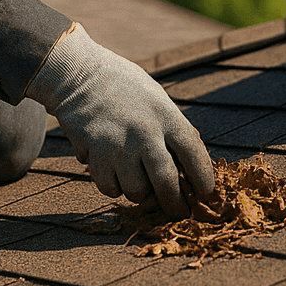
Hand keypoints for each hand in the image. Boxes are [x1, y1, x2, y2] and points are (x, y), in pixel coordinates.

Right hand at [25, 23, 213, 216]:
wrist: (80, 74)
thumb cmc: (125, 88)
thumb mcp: (157, 100)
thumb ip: (172, 130)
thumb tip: (191, 168)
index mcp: (165, 114)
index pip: (193, 153)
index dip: (204, 178)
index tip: (206, 193)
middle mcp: (144, 131)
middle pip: (166, 182)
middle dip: (175, 204)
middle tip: (178, 211)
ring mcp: (117, 144)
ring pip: (136, 191)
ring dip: (139, 192)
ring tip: (137, 178)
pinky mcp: (94, 152)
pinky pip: (109, 188)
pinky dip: (114, 186)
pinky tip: (113, 170)